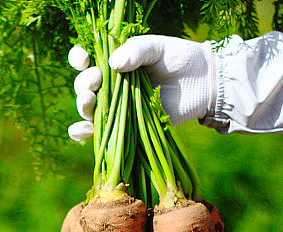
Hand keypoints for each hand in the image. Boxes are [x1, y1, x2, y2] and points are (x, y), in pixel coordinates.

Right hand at [67, 36, 213, 141]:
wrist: (203, 83)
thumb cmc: (180, 59)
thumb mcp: (158, 47)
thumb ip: (136, 51)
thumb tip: (112, 64)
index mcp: (114, 62)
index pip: (86, 60)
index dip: (78, 59)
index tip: (84, 58)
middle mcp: (111, 85)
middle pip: (84, 86)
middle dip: (84, 83)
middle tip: (96, 79)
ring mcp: (116, 107)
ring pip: (88, 108)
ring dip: (83, 105)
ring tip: (89, 99)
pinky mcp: (125, 127)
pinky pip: (98, 132)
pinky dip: (83, 133)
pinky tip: (78, 131)